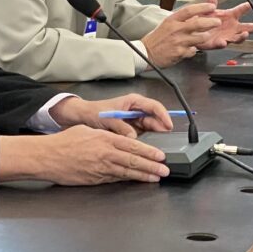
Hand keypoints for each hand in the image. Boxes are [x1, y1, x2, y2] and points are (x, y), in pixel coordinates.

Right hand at [0, 126, 170, 184]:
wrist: (47, 157)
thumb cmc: (63, 142)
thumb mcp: (85, 130)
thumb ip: (103, 135)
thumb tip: (117, 138)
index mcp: (104, 139)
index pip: (132, 146)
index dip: (148, 152)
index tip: (160, 155)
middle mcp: (105, 154)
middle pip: (133, 160)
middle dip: (152, 165)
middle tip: (165, 169)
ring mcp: (101, 168)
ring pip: (127, 172)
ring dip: (144, 175)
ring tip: (157, 177)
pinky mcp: (95, 179)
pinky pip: (115, 179)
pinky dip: (128, 180)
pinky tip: (137, 181)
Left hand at [50, 95, 172, 137]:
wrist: (84, 117)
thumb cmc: (95, 112)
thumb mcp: (108, 118)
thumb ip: (121, 127)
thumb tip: (133, 137)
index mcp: (133, 102)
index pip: (154, 106)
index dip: (163, 116)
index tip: (168, 125)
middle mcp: (137, 110)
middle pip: (155, 119)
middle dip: (162, 128)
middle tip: (167, 141)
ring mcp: (136, 120)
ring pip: (151, 128)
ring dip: (156, 136)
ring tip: (161, 147)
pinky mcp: (133, 129)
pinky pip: (144, 135)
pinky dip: (148, 141)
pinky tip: (150, 149)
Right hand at [141, 2, 220, 67]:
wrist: (146, 53)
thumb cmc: (157, 38)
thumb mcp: (167, 24)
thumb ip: (181, 20)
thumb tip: (196, 15)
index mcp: (172, 20)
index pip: (189, 10)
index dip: (203, 7)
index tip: (212, 6)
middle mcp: (176, 29)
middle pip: (198, 23)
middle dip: (211, 22)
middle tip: (218, 22)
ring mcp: (178, 42)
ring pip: (200, 38)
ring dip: (206, 37)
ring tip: (206, 36)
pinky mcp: (180, 53)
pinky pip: (193, 50)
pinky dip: (194, 50)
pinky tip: (190, 48)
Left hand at [193, 0, 252, 49]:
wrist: (195, 31)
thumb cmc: (204, 20)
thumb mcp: (208, 10)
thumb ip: (211, 2)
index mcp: (229, 16)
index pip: (239, 11)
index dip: (244, 8)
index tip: (248, 5)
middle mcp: (231, 27)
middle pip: (245, 27)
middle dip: (252, 27)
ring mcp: (226, 36)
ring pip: (237, 38)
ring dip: (242, 36)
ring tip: (245, 34)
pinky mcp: (218, 44)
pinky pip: (221, 44)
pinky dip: (223, 43)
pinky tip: (223, 42)